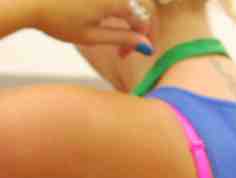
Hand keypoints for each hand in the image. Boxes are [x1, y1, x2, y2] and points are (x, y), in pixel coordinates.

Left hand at [15, 1, 149, 45]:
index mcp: (115, 2)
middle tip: (125, 44)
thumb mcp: (92, 36)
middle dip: (137, 26)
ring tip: (110, 31)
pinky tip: (98, 17)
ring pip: (125, 1)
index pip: (143, 19)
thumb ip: (122, 39)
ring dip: (125, 16)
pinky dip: (113, 7)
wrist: (27, 1)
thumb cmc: (56, 20)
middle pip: (138, 6)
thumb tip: (147, 46)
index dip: (141, 39)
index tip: (129, 53)